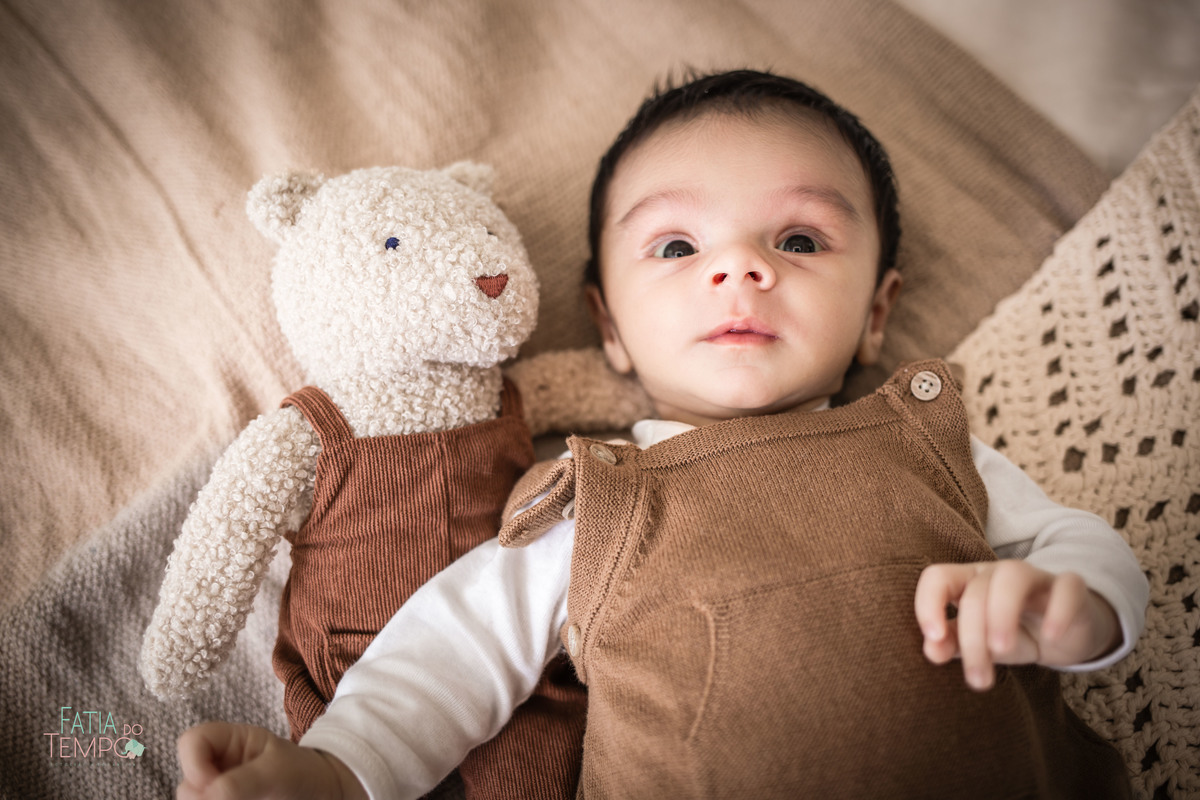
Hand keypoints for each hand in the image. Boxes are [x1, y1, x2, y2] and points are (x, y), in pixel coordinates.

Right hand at [177, 722, 366, 799]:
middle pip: (187, 784)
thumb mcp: (278, 772)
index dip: (194, 764)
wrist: (325, 794)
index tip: (214, 787)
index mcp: (230, 742)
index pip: (191, 741)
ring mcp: (220, 790)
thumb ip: (242, 782)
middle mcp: (219, 767)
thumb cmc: (305, 773)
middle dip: (203, 796)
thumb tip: (205, 795)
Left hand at [914, 560, 1120, 690]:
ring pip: (1012, 578)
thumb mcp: (981, 643)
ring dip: (1002, 614)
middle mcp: (998, 572)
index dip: (929, 603)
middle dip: (973, 638)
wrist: (1066, 635)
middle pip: (976, 592)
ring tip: (1002, 650)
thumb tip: (931, 651)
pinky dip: (1057, 611)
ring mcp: (1036, 576)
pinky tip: (1051, 637)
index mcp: (969, 582)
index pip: (938, 577)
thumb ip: (952, 644)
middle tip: (978, 679)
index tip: (934, 639)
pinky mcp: (1071, 588)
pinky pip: (1066, 588)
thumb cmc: (1014, 635)